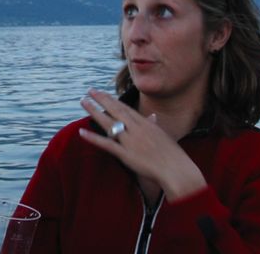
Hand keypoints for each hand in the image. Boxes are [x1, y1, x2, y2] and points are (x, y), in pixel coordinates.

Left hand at [79, 88, 206, 200]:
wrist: (177, 169)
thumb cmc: (172, 154)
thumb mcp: (163, 135)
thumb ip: (154, 125)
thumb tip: (152, 116)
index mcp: (145, 123)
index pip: (124, 107)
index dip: (111, 99)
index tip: (101, 92)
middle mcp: (136, 128)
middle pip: (114, 110)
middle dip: (101, 99)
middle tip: (89, 90)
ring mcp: (130, 140)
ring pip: (108, 122)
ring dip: (94, 111)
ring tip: (83, 102)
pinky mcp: (126, 154)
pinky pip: (106, 144)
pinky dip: (93, 138)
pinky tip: (82, 132)